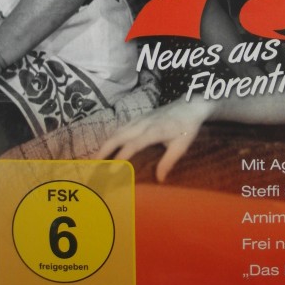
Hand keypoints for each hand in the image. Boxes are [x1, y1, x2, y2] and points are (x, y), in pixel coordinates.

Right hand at [96, 95, 212, 181]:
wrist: (190, 105)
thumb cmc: (187, 127)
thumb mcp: (181, 146)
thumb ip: (169, 162)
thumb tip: (159, 179)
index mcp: (155, 131)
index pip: (134, 144)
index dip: (122, 156)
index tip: (111, 170)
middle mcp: (144, 123)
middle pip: (119, 135)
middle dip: (104, 149)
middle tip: (93, 165)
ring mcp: (140, 119)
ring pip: (118, 130)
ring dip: (105, 144)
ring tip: (96, 159)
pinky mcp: (139, 117)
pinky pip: (122, 127)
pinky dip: (111, 137)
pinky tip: (107, 147)